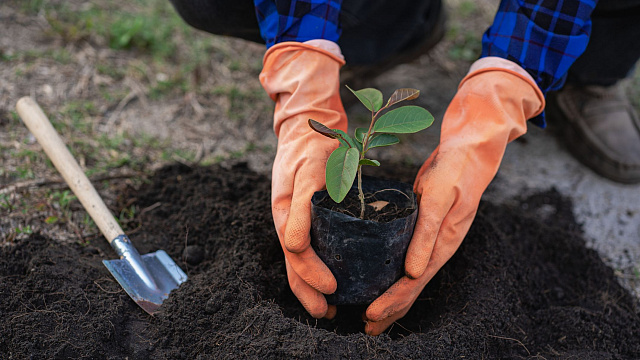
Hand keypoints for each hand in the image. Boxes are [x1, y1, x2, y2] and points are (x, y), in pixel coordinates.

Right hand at [259, 41, 346, 317]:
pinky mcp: (311, 216)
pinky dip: (322, 264)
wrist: (309, 128)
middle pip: (296, 265)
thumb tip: (293, 246)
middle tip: (330, 312)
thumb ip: (300, 208)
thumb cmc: (309, 149)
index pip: (297, 255)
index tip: (332, 289)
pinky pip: (313, 245)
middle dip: (310, 292)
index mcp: (285, 215)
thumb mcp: (306, 173)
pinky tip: (336, 273)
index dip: (311, 276)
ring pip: (302, 260)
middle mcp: (290, 222)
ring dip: (313, 285)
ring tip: (331, 306)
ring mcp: (299, 220)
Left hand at [364, 60, 544, 334]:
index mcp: (443, 244)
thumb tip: (414, 273)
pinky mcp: (425, 231)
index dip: (392, 301)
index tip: (369, 314)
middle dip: (389, 308)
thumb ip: (427, 233)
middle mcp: (437, 248)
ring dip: (392, 298)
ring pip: (411, 278)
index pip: (414, 283)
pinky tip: (381, 279)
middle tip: (365, 325)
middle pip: (412, 287)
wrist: (470, 152)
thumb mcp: (439, 197)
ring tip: (371, 315)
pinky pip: (408, 260)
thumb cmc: (454, 171)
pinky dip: (394, 275)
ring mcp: (432, 242)